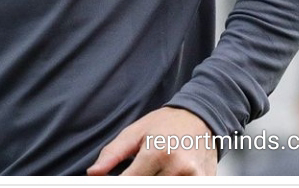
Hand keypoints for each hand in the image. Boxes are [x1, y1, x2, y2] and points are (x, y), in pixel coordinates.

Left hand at [87, 106, 217, 175]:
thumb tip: (93, 173)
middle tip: (139, 171)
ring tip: (155, 170)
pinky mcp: (204, 182)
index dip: (119, 185)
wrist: (200, 117)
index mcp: (157, 152)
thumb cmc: (166, 123)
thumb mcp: (135, 132)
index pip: (130, 182)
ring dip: (156, 181)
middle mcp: (177, 167)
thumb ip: (112, 154)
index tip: (114, 183)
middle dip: (138, 183)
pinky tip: (167, 175)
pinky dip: (169, 183)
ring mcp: (193, 178)